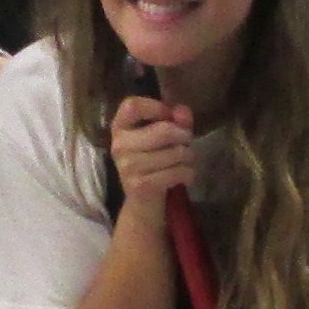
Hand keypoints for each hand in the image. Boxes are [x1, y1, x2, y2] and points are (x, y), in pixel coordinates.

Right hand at [103, 95, 197, 211]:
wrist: (142, 202)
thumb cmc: (153, 162)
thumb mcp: (163, 138)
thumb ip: (175, 120)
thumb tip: (183, 112)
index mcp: (119, 128)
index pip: (131, 106)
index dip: (155, 106)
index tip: (168, 114)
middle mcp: (119, 145)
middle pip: (164, 131)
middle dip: (184, 136)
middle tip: (186, 143)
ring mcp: (128, 167)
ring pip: (176, 153)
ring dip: (188, 157)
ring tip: (183, 162)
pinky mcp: (141, 185)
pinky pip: (179, 172)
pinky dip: (189, 174)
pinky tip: (184, 176)